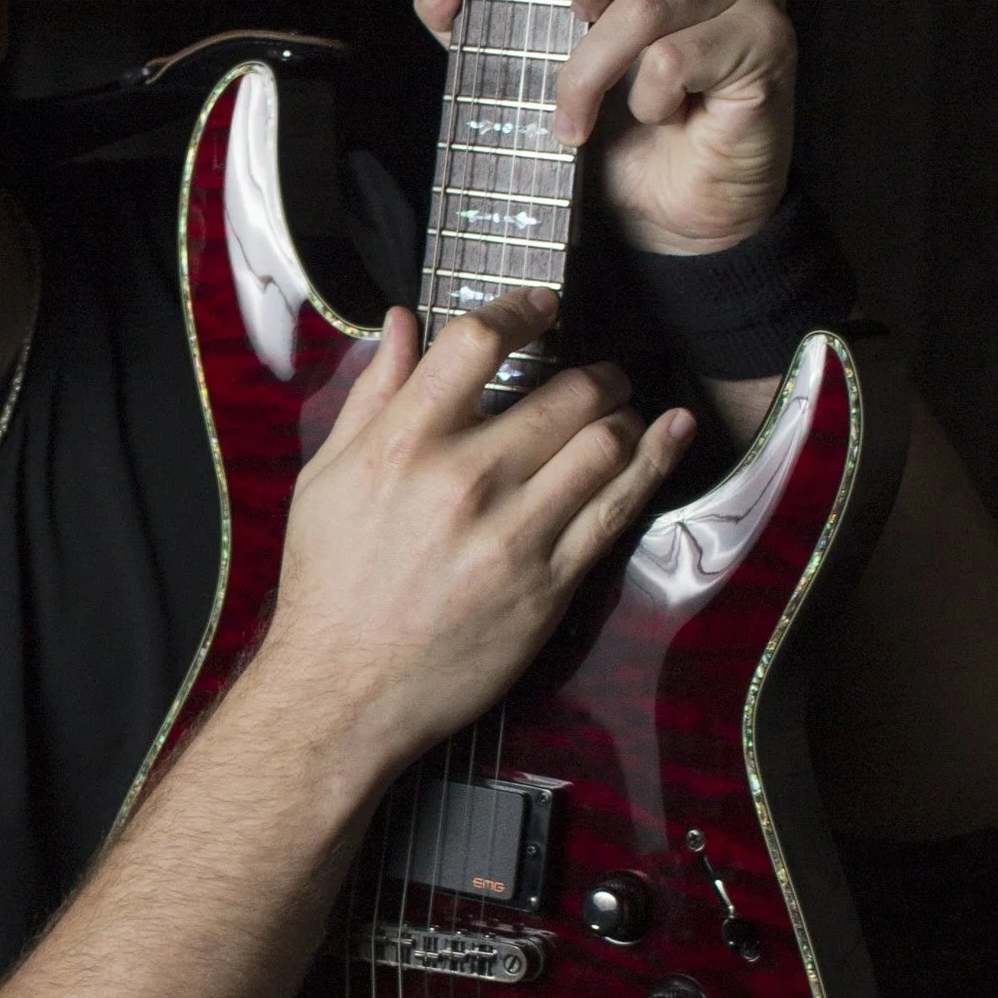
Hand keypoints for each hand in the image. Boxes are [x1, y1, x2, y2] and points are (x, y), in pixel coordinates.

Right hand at [257, 286, 692, 798]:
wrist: (344, 692)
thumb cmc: (330, 586)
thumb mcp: (326, 479)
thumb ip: (373, 396)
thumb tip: (404, 323)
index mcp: (400, 446)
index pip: (478, 342)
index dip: (523, 307)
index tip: (543, 305)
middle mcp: (462, 481)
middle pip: (566, 391)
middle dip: (595, 371)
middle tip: (599, 375)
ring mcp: (512, 534)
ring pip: (606, 441)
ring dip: (626, 414)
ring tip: (621, 413)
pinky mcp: (549, 583)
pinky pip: (620, 507)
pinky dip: (656, 459)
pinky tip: (672, 432)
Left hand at [414, 0, 794, 255]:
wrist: (666, 211)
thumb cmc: (608, 124)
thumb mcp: (517, 61)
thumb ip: (470, 9)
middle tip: (568, 33)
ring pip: (644, 4)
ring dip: (590, 74)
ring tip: (581, 115)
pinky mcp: (767, 45)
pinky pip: (677, 60)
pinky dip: (647, 100)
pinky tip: (658, 115)